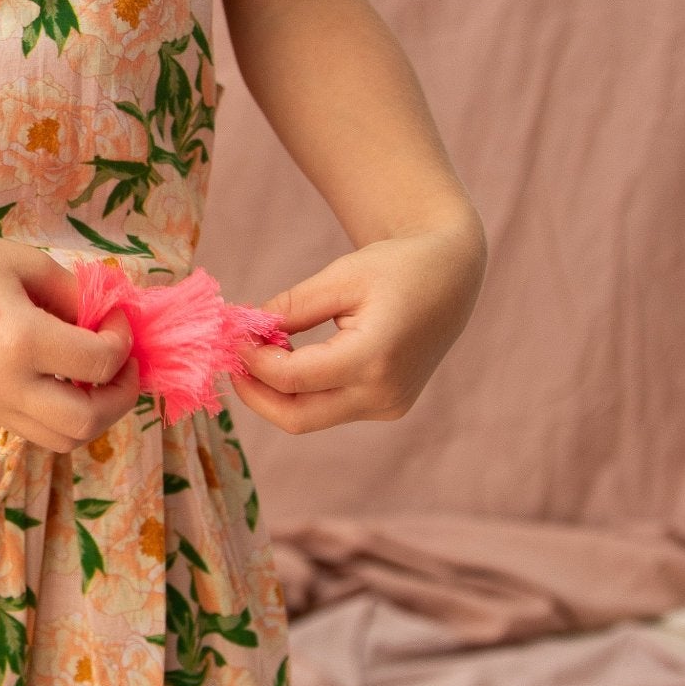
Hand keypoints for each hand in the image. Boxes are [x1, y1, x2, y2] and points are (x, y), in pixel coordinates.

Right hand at [0, 228, 139, 454]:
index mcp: (19, 340)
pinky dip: (67, 419)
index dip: (122, 340)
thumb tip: (109, 319)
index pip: (98, 362)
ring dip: (97, 415)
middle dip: (122, 394)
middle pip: (88, 421)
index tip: (117, 316)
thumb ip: (74, 294)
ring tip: (100, 379)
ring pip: (66, 440)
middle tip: (125, 361)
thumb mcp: (25, 263)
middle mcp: (6, 384)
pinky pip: (40, 434)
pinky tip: (69, 385)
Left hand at [234, 214, 485, 434]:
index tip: (233, 335)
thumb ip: (291, 307)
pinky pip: (330, 409)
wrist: (451, 277)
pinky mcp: (387, 407)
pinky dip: (302, 390)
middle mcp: (382, 394)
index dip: (253, 360)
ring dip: (276, 392)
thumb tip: (244, 330)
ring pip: (310, 418)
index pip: (292, 378)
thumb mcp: (340, 277)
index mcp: (374, 358)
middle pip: (296, 417)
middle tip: (233, 360)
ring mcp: (387, 406)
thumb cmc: (397, 267)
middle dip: (255, 393)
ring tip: (260, 352)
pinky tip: (291, 359)